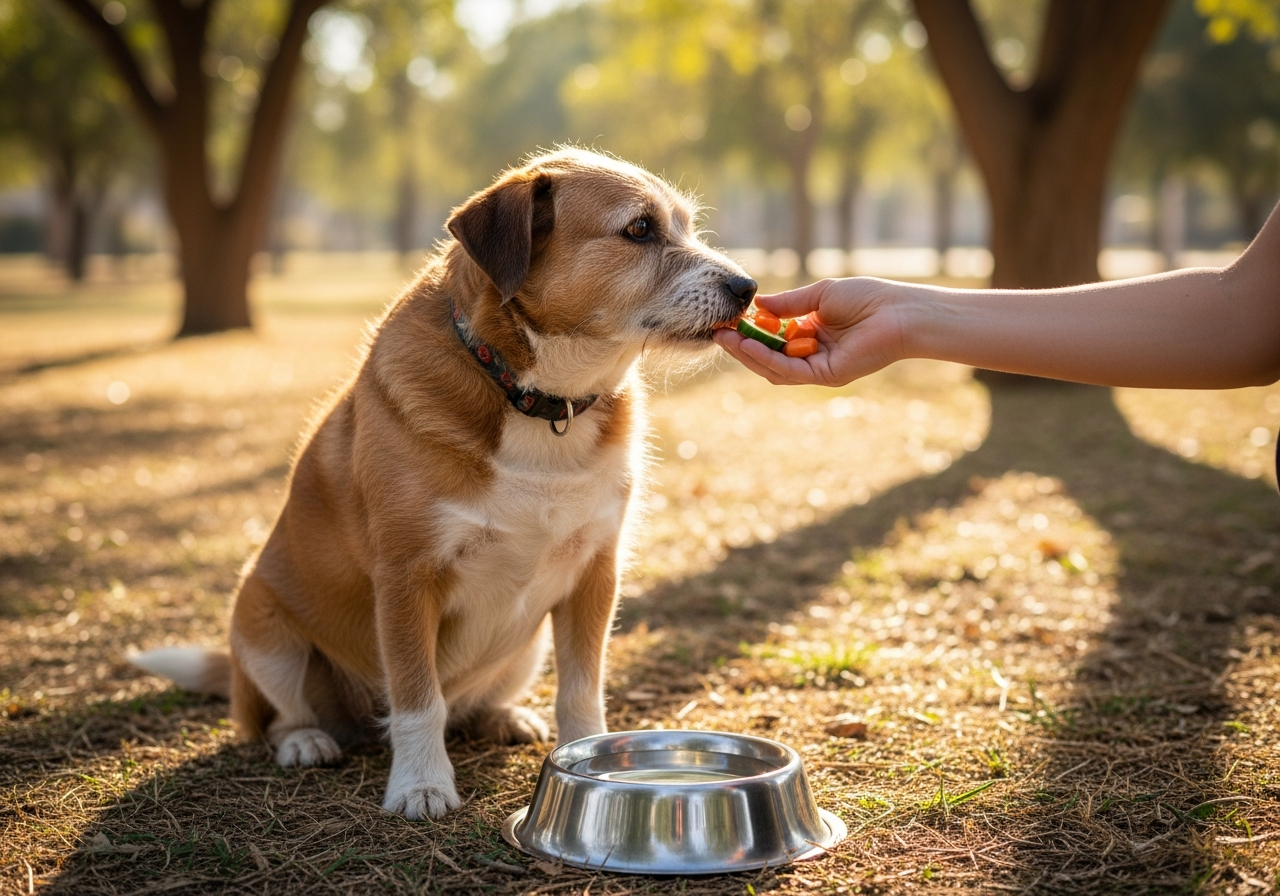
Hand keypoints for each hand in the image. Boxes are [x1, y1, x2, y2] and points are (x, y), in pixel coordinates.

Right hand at [713, 277, 911, 385]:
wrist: (898, 312)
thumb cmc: (868, 298)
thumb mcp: (819, 295)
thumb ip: (788, 304)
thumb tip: (758, 306)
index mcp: (811, 333)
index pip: (772, 338)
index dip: (749, 331)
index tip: (727, 320)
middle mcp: (812, 353)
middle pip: (768, 356)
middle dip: (741, 346)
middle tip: (717, 332)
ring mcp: (817, 367)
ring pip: (772, 367)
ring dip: (747, 354)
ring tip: (725, 338)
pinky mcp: (825, 375)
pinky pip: (788, 370)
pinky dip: (765, 359)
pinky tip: (747, 345)